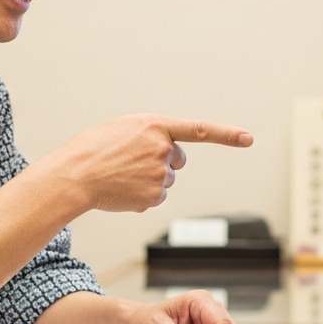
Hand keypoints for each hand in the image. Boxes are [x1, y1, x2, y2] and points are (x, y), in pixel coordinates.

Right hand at [36, 114, 252, 213]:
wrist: (74, 175)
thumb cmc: (95, 149)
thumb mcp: (124, 128)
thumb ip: (153, 134)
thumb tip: (171, 154)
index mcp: (155, 126)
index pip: (200, 130)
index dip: (226, 134)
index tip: (248, 138)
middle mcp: (163, 149)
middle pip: (178, 160)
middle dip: (162, 161)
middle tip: (131, 161)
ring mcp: (159, 174)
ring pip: (166, 180)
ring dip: (149, 179)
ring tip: (121, 174)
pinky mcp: (154, 197)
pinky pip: (157, 197)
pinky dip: (142, 195)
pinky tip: (122, 189)